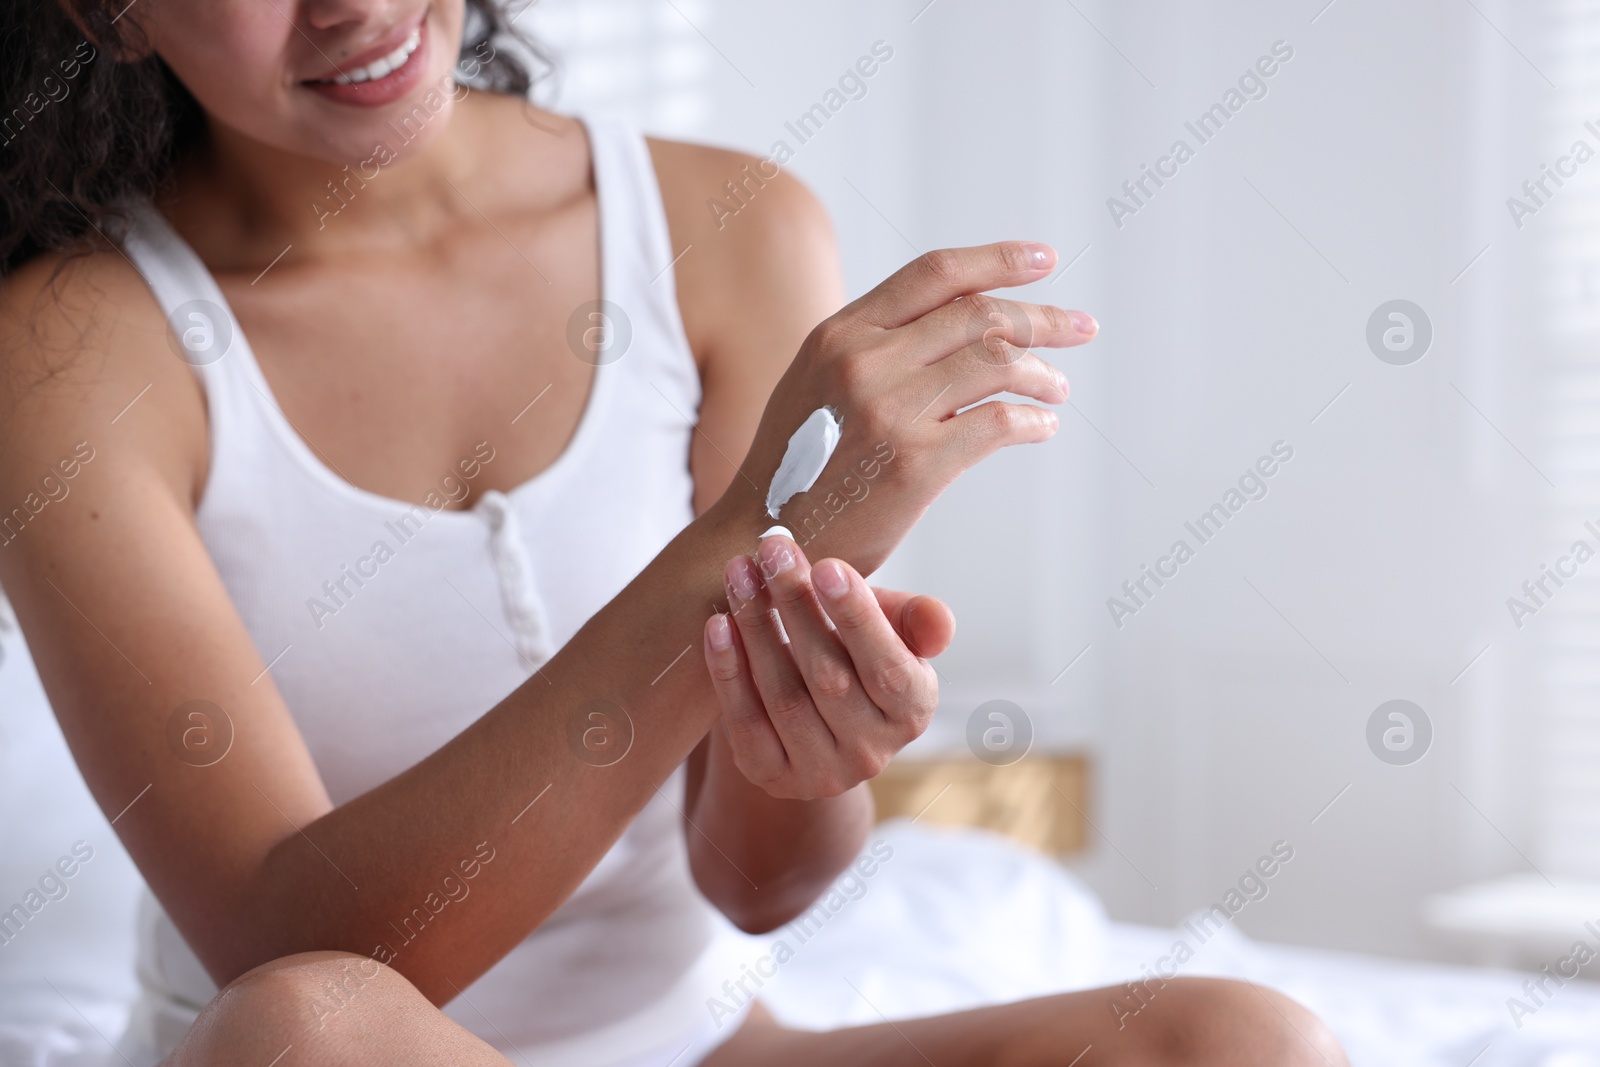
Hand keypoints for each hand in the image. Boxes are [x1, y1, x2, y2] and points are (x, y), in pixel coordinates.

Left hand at [704, 532, 955, 799]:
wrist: (811, 713)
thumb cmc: (855, 654)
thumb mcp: (893, 632)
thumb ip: (916, 620)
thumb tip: (939, 622)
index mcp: (910, 711)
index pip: (888, 668)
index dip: (858, 619)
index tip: (826, 565)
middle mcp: (870, 751)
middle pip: (829, 677)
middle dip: (796, 606)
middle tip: (771, 550)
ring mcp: (819, 771)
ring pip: (783, 697)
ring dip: (756, 628)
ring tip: (739, 573)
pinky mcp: (771, 775)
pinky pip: (745, 722)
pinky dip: (729, 671)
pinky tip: (718, 625)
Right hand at [713, 242, 1096, 576]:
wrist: (765, 542)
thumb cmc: (797, 467)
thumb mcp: (816, 383)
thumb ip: (872, 345)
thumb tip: (954, 320)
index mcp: (840, 333)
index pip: (935, 274)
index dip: (998, 260)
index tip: (1044, 260)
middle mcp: (864, 361)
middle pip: (978, 316)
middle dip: (1043, 318)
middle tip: (1081, 327)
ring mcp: (889, 411)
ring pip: (996, 364)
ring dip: (1042, 374)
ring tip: (1057, 389)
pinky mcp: (915, 464)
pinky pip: (999, 423)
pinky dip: (1032, 421)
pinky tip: (1040, 427)